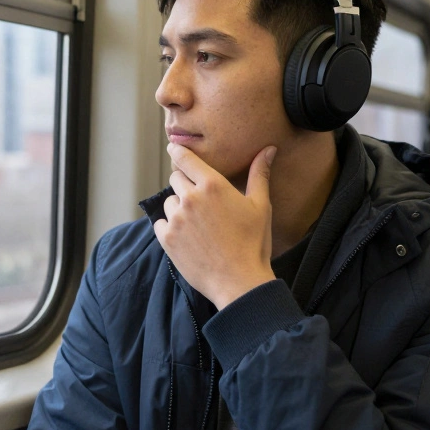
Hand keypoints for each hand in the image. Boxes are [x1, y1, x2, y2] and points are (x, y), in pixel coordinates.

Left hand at [153, 144, 277, 308]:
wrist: (239, 281)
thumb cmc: (253, 243)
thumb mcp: (261, 206)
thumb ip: (259, 174)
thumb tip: (269, 148)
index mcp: (212, 185)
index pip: (185, 158)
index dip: (178, 151)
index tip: (174, 148)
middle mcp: (190, 198)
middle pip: (176, 179)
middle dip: (186, 185)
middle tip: (201, 202)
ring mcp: (176, 219)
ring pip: (169, 202)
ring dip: (179, 208)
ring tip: (198, 225)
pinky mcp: (167, 239)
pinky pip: (160, 223)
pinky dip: (170, 227)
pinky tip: (187, 237)